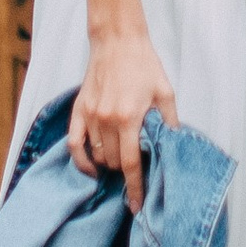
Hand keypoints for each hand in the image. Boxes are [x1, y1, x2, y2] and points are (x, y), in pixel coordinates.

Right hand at [67, 30, 177, 208]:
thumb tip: (171, 149)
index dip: (135, 188)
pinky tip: (92, 167)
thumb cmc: (144, 65)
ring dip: (110, 163)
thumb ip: (168, 123)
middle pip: (114, 163)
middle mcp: (106, 119)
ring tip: (122, 156)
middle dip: (127, 170)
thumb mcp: (165, 92)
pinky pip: (74, 145)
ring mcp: (90, 115)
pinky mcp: (79, 110)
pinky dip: (82, 160)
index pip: (131, 164)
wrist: (118, 41)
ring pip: (98, 156)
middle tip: (138, 163)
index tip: (137, 205)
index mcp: (129, 117)